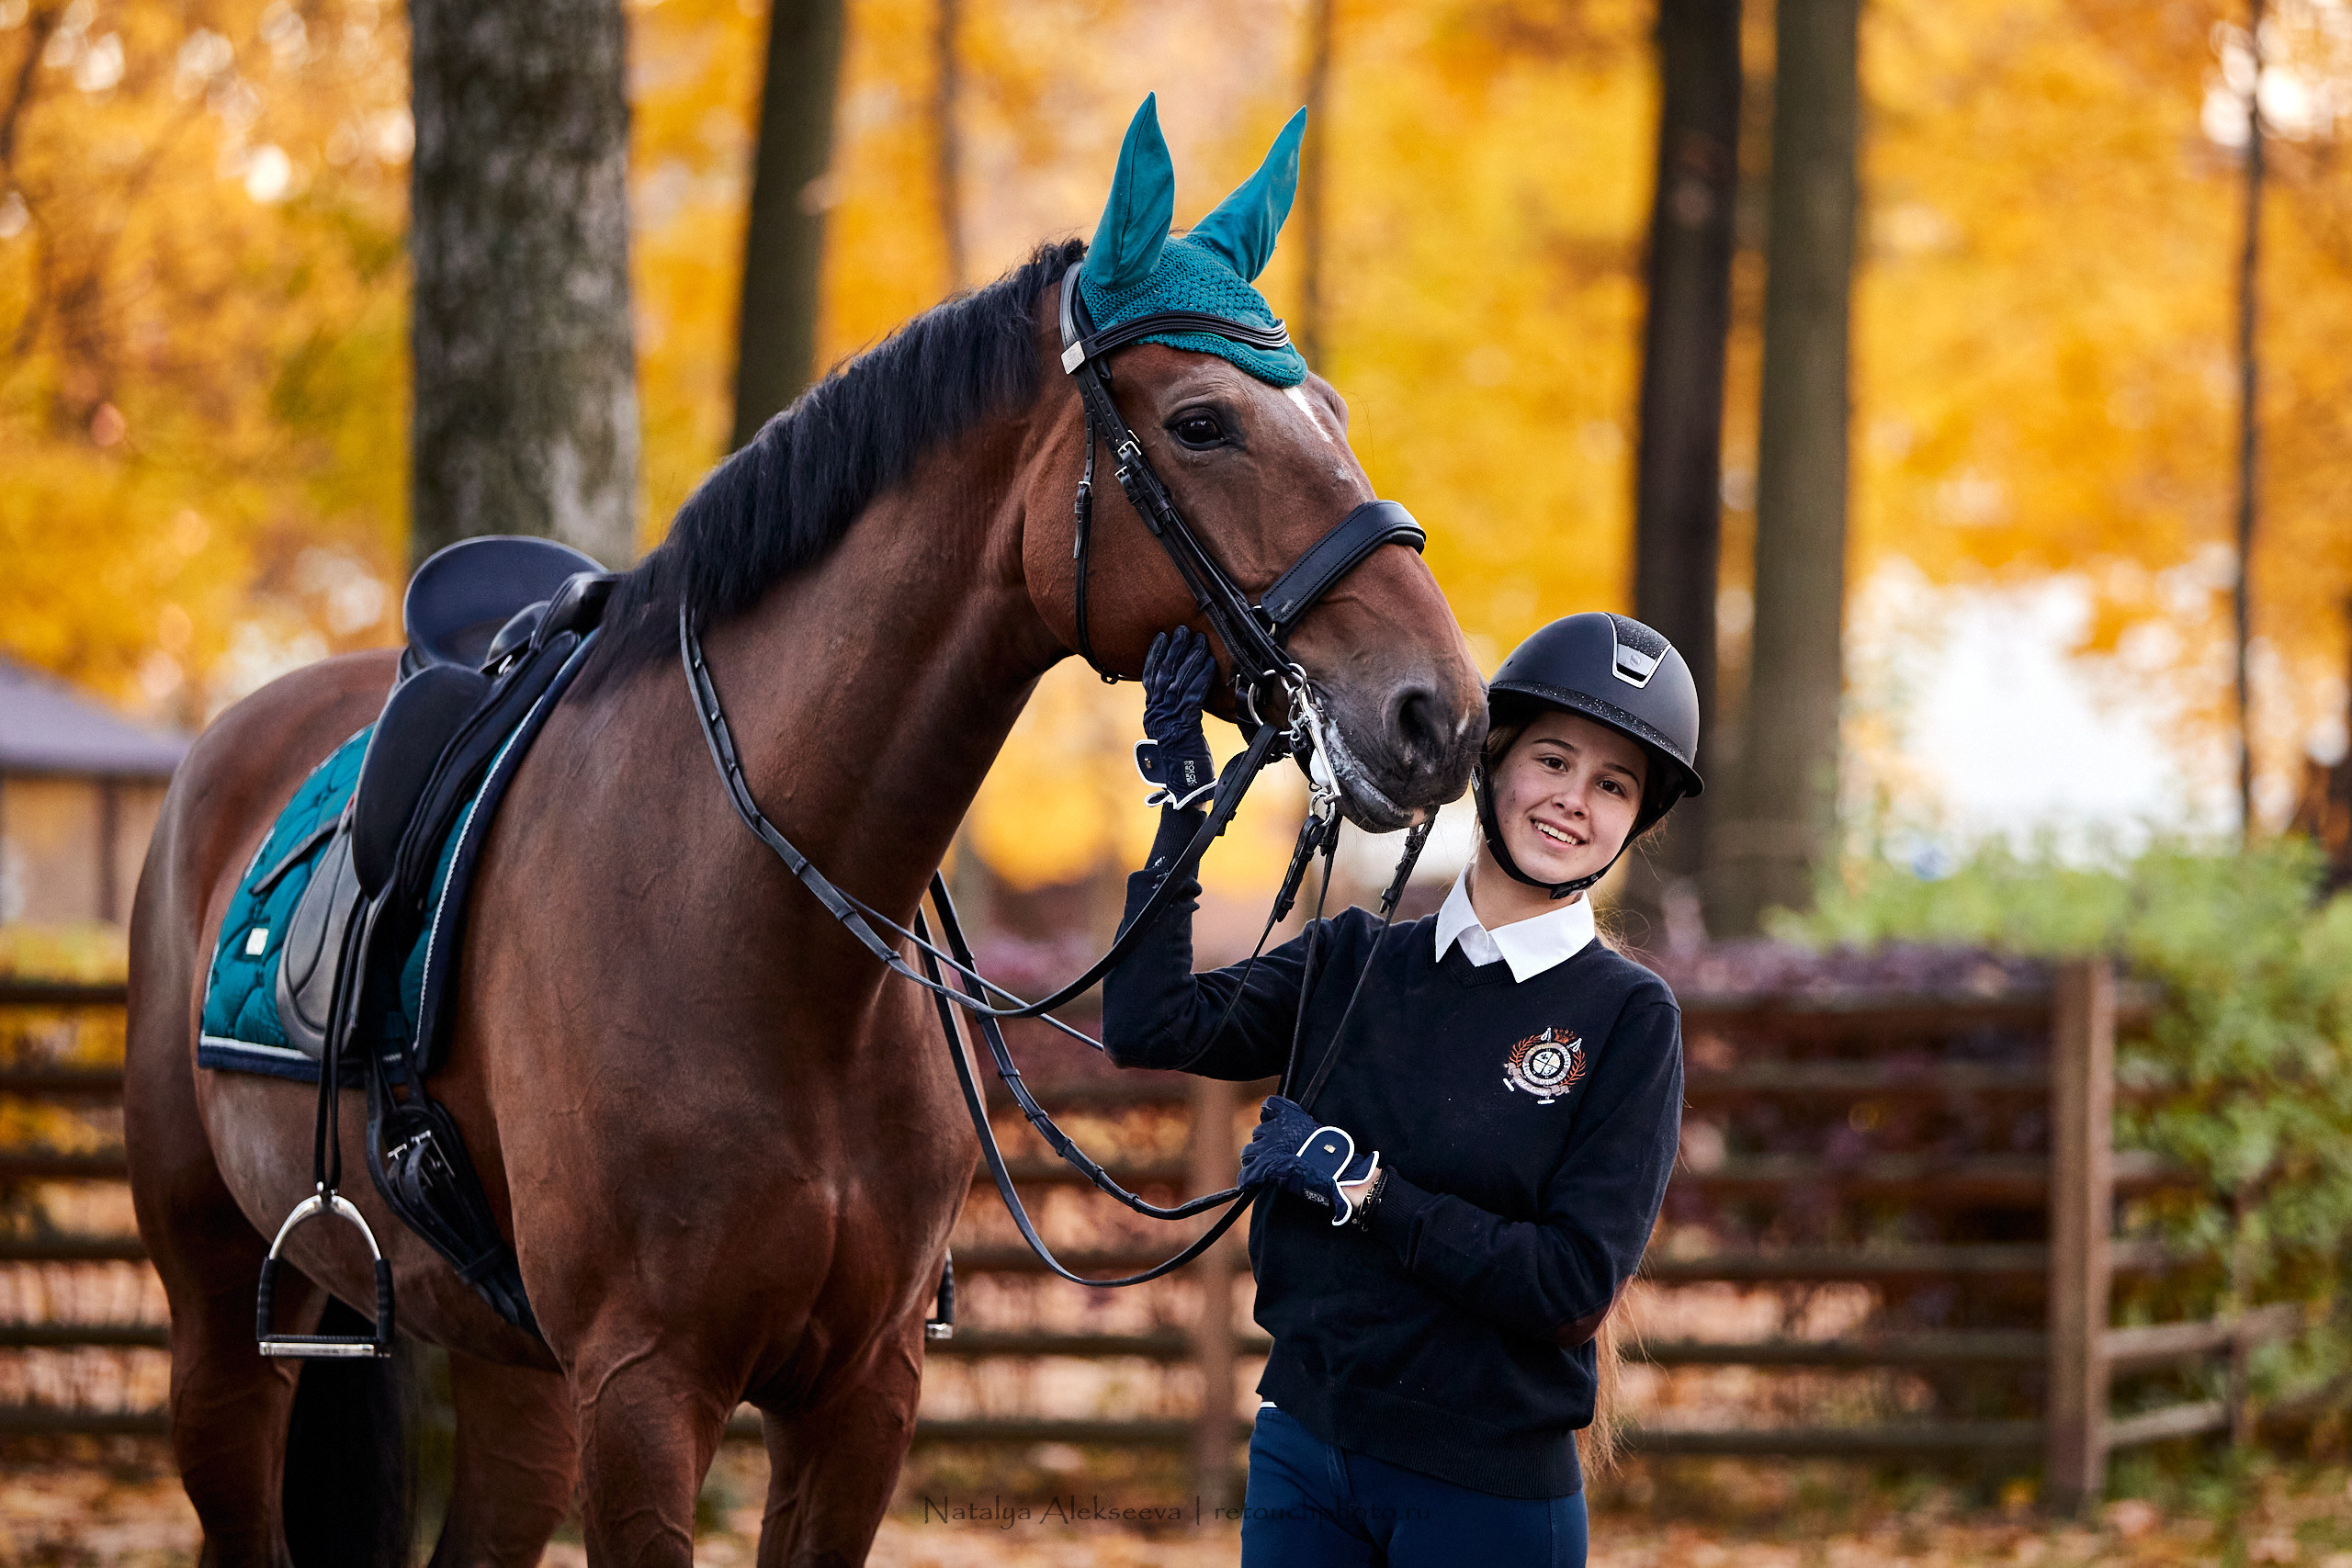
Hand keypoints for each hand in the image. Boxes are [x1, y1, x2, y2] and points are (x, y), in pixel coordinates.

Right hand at [1134, 626, 1217, 808]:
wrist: (1184, 786)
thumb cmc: (1184, 763)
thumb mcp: (1176, 733)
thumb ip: (1176, 714)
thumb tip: (1184, 696)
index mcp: (1152, 715)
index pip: (1150, 678)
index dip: (1156, 655)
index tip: (1162, 637)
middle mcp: (1156, 715)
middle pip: (1163, 675)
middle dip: (1173, 650)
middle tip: (1182, 630)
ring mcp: (1168, 720)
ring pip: (1177, 681)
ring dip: (1188, 659)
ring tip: (1197, 640)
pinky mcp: (1183, 727)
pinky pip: (1192, 696)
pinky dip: (1200, 678)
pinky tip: (1208, 663)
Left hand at [1236, 1096, 1379, 1226]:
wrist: (1334, 1169)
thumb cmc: (1333, 1152)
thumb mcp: (1321, 1130)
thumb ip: (1308, 1128)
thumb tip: (1308, 1139)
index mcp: (1289, 1117)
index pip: (1270, 1106)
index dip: (1270, 1117)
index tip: (1273, 1123)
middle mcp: (1274, 1130)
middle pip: (1258, 1133)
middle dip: (1265, 1144)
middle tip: (1278, 1156)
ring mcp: (1267, 1149)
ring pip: (1249, 1153)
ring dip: (1255, 1161)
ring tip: (1265, 1171)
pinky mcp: (1264, 1169)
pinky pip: (1246, 1176)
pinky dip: (1248, 1181)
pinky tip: (1252, 1185)